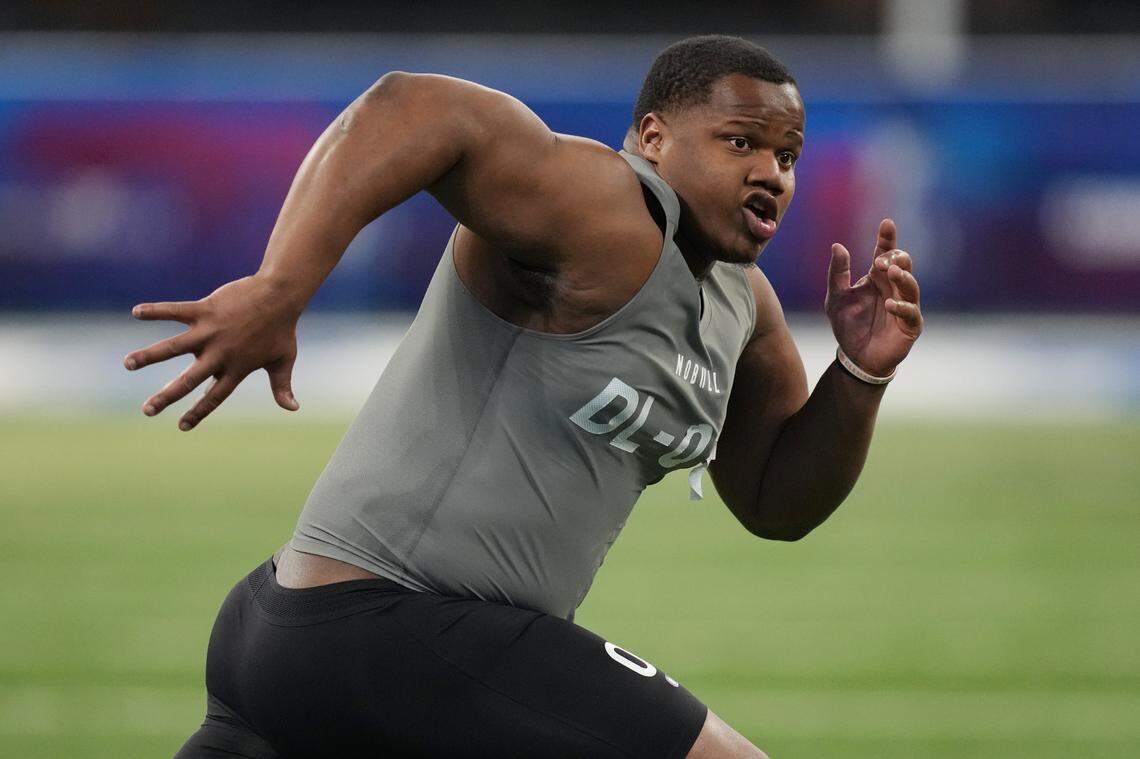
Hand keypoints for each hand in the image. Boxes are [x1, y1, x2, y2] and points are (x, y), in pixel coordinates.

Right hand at [123, 275, 301, 429]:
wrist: (281, 295)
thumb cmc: (281, 329)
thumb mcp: (284, 360)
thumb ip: (282, 386)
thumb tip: (293, 409)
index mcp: (237, 368)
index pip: (214, 397)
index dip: (199, 412)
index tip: (181, 427)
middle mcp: (220, 353)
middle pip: (189, 380)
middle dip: (166, 396)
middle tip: (146, 411)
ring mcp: (210, 331)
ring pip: (174, 346)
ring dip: (149, 355)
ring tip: (127, 363)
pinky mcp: (205, 309)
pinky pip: (175, 310)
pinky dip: (156, 310)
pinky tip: (136, 312)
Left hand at [825, 218, 922, 376]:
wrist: (855, 357)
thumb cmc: (848, 325)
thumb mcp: (836, 297)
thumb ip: (837, 274)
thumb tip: (837, 245)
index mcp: (877, 278)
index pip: (885, 253)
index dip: (887, 238)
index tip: (886, 223)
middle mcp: (893, 288)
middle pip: (903, 265)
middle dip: (895, 258)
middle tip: (881, 261)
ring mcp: (904, 305)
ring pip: (911, 286)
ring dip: (903, 277)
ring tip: (892, 272)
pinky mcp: (910, 325)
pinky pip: (911, 313)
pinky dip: (902, 308)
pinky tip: (890, 305)